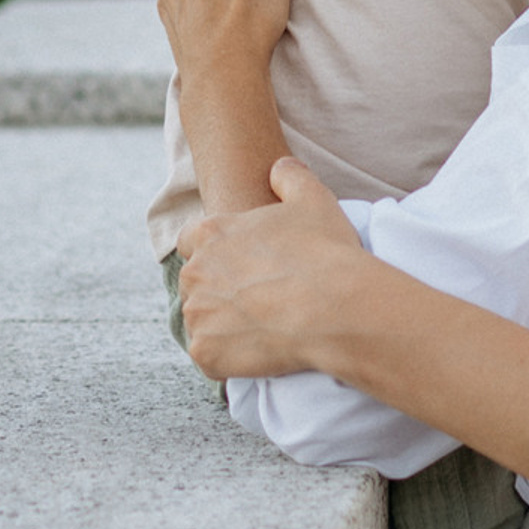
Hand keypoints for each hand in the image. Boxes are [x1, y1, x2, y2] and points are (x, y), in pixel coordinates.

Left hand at [179, 160, 370, 378]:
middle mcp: (195, 272)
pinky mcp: (205, 353)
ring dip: (223, 326)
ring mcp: (197, 315)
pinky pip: (210, 358)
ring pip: (202, 322)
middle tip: (259, 301)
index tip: (242, 266)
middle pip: (197, 284)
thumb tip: (279, 168)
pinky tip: (260, 353)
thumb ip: (290, 176)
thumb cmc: (325, 252)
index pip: (192, 240)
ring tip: (262, 329)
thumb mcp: (313, 198)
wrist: (335, 308)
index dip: (217, 253)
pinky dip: (229, 359)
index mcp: (211, 233)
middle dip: (220, 291)